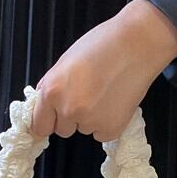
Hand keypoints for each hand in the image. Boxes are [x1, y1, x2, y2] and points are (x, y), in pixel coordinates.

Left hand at [32, 0, 176, 141]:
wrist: (137, 44)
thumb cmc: (103, 45)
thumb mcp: (66, 61)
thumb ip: (52, 85)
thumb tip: (45, 103)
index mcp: (52, 92)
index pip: (39, 125)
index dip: (48, 121)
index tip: (53, 120)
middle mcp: (68, 110)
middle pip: (62, 130)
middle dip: (71, 119)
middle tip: (87, 97)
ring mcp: (91, 122)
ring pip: (84, 129)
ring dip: (91, 118)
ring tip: (105, 93)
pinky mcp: (111, 128)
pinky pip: (103, 133)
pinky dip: (109, 123)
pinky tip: (115, 101)